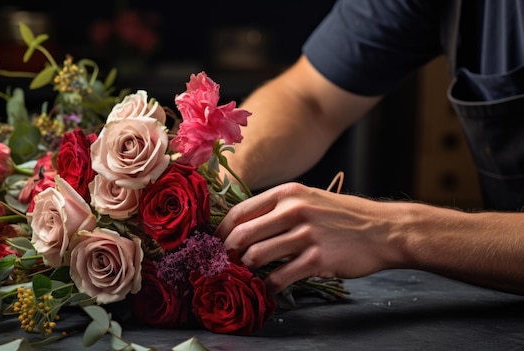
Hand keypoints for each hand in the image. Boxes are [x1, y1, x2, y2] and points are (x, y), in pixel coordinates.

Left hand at [214, 182, 399, 293]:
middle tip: (223, 263)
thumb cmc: (343, 216)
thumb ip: (279, 208)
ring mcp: (306, 234)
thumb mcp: (310, 199)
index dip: (222, 230)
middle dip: (227, 252)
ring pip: (257, 256)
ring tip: (245, 276)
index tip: (215, 243)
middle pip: (243, 234)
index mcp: (288, 193)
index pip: (240, 211)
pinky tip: (268, 289)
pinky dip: (269, 286)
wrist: (384, 229)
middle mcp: (294, 210)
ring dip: (246, 270)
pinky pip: (281, 276)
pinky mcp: (318, 258)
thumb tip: (245, 225)